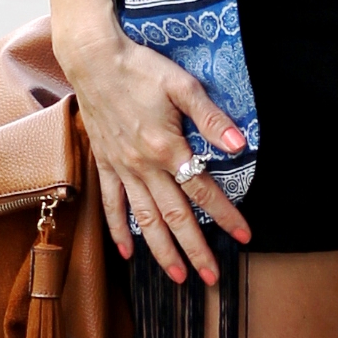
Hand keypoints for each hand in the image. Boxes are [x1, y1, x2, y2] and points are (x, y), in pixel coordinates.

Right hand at [55, 14, 250, 287]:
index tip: (244, 236)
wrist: (93, 59)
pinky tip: (128, 254)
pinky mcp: (105, 164)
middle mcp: (144, 166)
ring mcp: (122, 168)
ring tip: (177, 277)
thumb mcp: (183, 85)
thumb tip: (241, 144)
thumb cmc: (141, 67)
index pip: (203, 191)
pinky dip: (119, 231)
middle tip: (212, 278)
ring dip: (161, 251)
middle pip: (175, 217)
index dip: (226, 216)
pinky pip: (112, 205)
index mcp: (167, 148)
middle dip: (196, 250)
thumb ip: (212, 118)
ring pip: (144, 219)